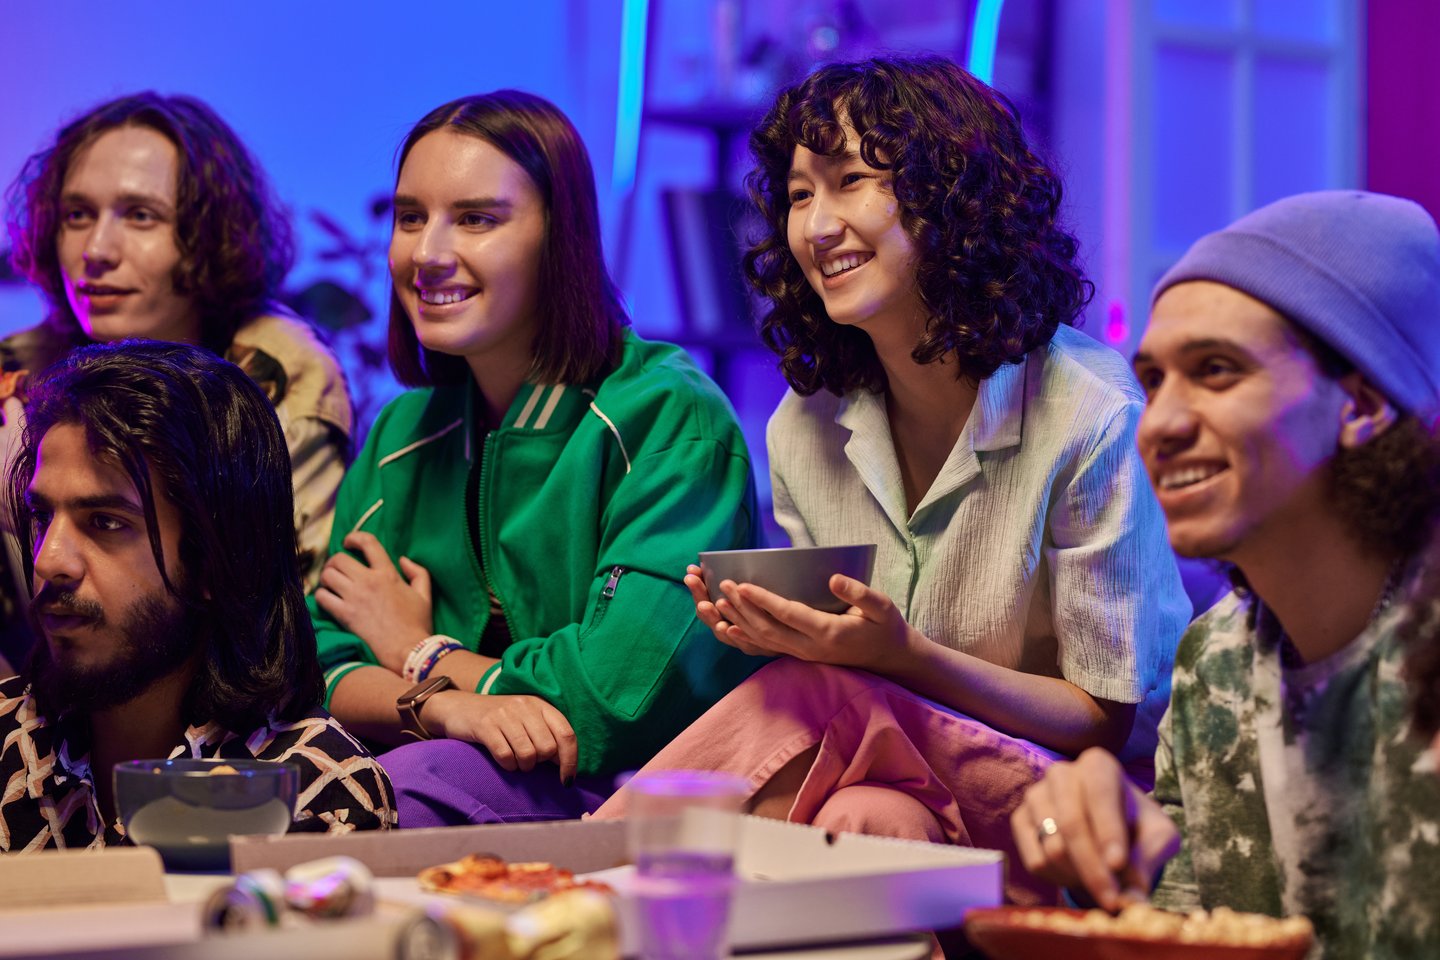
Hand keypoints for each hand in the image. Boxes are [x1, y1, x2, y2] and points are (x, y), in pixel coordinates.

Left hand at [315, 531, 432, 671]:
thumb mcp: (425, 594)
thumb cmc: (418, 624)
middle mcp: (369, 581)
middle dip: (334, 561)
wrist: (408, 650)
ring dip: (326, 578)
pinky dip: (322, 596)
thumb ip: (418, 572)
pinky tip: (328, 600)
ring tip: (331, 584)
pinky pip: (322, 597)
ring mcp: (355, 598)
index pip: (368, 543)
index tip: (349, 542)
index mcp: (388, 573)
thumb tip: (403, 560)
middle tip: (337, 569)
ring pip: (328, 576)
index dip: (355, 537)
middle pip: (339, 559)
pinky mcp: (345, 615)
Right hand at [427, 690, 577, 782]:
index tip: (566, 780)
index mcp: (541, 705)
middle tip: (528, 762)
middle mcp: (525, 706)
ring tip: (517, 762)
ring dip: (523, 766)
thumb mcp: (526, 721)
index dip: (570, 761)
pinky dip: (508, 765)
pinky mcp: (485, 725)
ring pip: (527, 754)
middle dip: (540, 763)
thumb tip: (565, 764)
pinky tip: (505, 762)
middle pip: (547, 748)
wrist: (460, 707)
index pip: (566, 734)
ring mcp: (504, 715)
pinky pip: (505, 755)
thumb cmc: (500, 720)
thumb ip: (547, 737)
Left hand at [687, 565, 924, 669]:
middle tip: (723, 586)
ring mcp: (802, 655)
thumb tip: (834, 579)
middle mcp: (810, 648)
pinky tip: (727, 628)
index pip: (788, 614)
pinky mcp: (799, 655)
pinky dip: (744, 639)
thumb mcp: (883, 607)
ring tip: (717, 602)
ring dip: (738, 621)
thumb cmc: (885, 627)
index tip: (741, 585)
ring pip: (762, 640)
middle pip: (767, 629)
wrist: (889, 659)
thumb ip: (860, 593)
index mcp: (828, 633)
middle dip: (742, 608)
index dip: (762, 600)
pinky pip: (766, 649)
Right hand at [1010, 747, 1180, 911]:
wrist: (1108, 829)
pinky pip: (1036, 861)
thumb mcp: (1156, 838)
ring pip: (1053, 848)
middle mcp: (1061, 773)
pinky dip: (1060, 880)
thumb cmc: (1137, 826)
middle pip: (1071, 825)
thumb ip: (1147, 860)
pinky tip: (1077, 875)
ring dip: (1080, 877)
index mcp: (1098, 765)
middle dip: (1093, 868)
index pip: (1099, 795)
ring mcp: (1035, 796)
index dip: (1108, 831)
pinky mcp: (1020, 820)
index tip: (1118, 865)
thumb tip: (1132, 902)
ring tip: (1100, 881)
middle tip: (1112, 901)